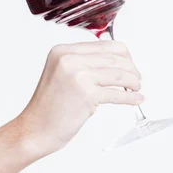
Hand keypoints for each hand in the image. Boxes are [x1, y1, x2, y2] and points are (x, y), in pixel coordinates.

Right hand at [16, 40, 143, 156]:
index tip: (129, 64)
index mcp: (63, 50)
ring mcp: (78, 75)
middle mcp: (69, 58)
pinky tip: (136, 100)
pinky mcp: (86, 94)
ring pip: (118, 73)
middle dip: (131, 67)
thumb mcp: (61, 73)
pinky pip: (117, 93)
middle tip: (137, 78)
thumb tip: (114, 61)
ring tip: (136, 88)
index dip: (122, 55)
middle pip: (114, 57)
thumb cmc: (49, 105)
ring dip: (133, 82)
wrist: (35, 128)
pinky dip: (130, 97)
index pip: (103, 44)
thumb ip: (83, 63)